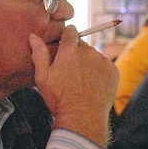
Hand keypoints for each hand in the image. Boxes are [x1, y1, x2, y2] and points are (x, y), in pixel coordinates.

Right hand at [29, 27, 117, 144]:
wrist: (83, 117)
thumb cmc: (60, 99)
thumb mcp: (43, 77)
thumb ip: (39, 54)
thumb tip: (34, 36)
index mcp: (69, 51)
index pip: (71, 31)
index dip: (67, 36)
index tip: (65, 45)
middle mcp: (88, 52)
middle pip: (82, 45)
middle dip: (76, 53)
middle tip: (71, 72)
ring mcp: (102, 61)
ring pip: (94, 56)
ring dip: (89, 63)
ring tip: (82, 82)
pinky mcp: (113, 71)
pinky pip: (105, 66)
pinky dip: (100, 73)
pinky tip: (93, 86)